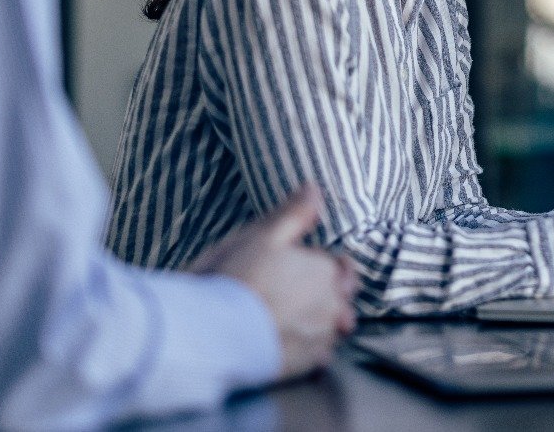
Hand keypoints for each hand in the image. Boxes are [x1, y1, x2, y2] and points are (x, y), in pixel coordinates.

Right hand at [192, 184, 356, 382]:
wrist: (213, 335)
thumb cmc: (235, 280)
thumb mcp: (261, 237)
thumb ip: (294, 215)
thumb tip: (314, 188)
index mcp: (323, 272)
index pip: (337, 267)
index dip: (320, 266)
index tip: (301, 269)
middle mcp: (332, 305)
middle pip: (340, 298)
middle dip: (326, 296)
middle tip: (291, 296)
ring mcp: (321, 337)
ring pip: (333, 328)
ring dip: (320, 323)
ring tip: (288, 321)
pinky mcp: (308, 364)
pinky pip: (321, 355)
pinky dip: (310, 350)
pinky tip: (287, 344)